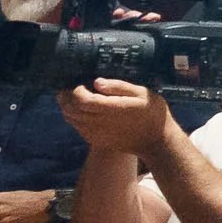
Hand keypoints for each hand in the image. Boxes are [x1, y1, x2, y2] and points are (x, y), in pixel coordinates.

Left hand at [57, 76, 175, 154]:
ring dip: (67, 107)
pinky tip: (80, 109)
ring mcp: (96, 134)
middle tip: (68, 88)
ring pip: (71, 119)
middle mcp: (99, 123)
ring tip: (71, 97)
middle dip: (66, 98)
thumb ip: (118, 87)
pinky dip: (73, 117)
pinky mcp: (95, 141)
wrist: (155, 140)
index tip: (80, 83)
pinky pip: (77, 128)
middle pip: (71, 110)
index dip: (76, 91)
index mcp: (111, 109)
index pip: (82, 100)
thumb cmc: (151, 112)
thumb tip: (97, 81)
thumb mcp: (142, 94)